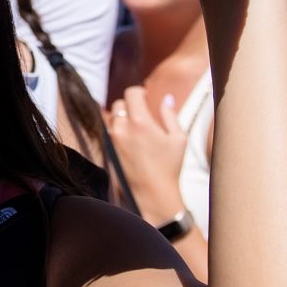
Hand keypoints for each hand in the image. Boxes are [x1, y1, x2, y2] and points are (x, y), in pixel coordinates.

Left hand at [105, 84, 190, 226]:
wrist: (153, 194)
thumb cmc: (170, 167)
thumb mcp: (178, 138)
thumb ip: (170, 115)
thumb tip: (166, 98)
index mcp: (140, 121)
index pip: (131, 93)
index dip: (139, 92)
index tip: (145, 96)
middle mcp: (122, 128)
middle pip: (119, 104)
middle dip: (129, 105)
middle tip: (141, 112)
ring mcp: (112, 140)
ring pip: (111, 118)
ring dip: (121, 118)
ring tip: (135, 127)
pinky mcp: (108, 151)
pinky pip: (108, 133)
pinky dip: (116, 131)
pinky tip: (129, 139)